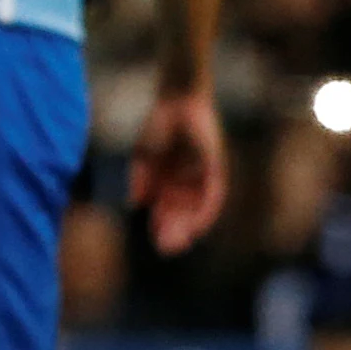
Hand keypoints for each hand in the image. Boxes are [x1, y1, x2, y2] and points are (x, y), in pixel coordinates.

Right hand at [126, 83, 229, 253]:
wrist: (176, 101)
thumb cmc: (158, 127)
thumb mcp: (144, 157)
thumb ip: (140, 179)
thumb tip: (135, 203)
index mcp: (170, 183)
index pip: (168, 212)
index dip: (164, 228)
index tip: (159, 243)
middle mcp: (187, 183)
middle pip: (183, 215)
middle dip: (175, 232)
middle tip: (167, 248)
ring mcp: (202, 177)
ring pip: (198, 209)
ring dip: (189, 226)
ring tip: (181, 241)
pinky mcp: (215, 168)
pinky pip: (213, 195)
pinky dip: (206, 211)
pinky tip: (198, 224)